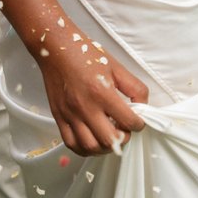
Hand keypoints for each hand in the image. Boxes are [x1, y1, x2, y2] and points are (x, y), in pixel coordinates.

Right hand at [39, 38, 148, 155]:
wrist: (55, 48)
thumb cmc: (84, 54)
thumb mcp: (116, 67)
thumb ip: (134, 87)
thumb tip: (142, 106)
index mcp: (102, 92)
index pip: (128, 120)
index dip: (139, 124)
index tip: (138, 121)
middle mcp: (85, 107)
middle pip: (109, 140)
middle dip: (123, 139)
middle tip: (124, 131)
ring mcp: (70, 114)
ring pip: (90, 147)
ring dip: (104, 148)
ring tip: (109, 137)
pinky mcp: (59, 117)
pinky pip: (71, 144)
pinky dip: (84, 149)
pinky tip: (93, 141)